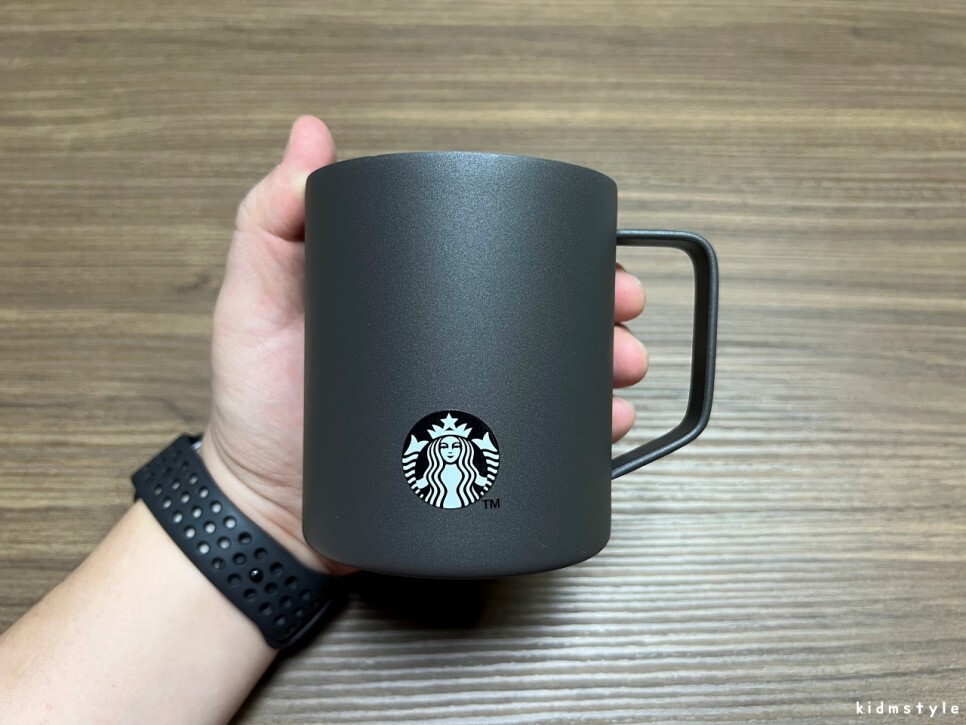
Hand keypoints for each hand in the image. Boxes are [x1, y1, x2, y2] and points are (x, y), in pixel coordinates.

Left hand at [200, 116, 648, 574]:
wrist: (269, 512)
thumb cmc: (255, 408)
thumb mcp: (255, 302)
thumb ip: (271, 220)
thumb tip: (308, 134)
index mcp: (412, 302)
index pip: (497, 262)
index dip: (555, 251)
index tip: (592, 248)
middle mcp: (448, 348)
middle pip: (542, 318)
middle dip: (597, 311)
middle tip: (620, 314)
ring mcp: (464, 406)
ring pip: (555, 377)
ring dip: (603, 366)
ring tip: (621, 368)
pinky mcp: (473, 461)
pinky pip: (543, 444)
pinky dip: (584, 433)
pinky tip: (606, 424)